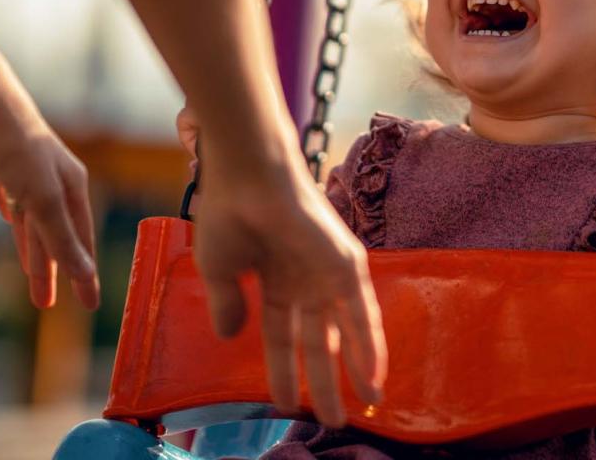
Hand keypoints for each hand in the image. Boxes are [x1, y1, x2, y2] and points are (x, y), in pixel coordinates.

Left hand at [0, 87, 99, 309]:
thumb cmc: (16, 145)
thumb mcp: (41, 197)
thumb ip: (61, 237)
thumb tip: (83, 274)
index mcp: (71, 188)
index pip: (81, 241)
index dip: (84, 274)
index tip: (89, 305)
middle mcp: (53, 182)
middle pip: (57, 236)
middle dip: (55, 270)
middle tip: (48, 305)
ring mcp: (26, 174)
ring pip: (34, 222)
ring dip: (34, 253)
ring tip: (31, 282)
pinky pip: (12, 202)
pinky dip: (16, 220)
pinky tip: (12, 224)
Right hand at [176, 107, 386, 426]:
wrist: (247, 176)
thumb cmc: (229, 213)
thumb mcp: (220, 271)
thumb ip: (229, 305)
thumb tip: (231, 338)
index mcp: (275, 281)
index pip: (282, 337)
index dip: (283, 371)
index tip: (282, 404)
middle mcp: (305, 279)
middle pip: (318, 341)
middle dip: (323, 382)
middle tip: (330, 419)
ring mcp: (327, 272)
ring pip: (345, 333)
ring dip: (354, 372)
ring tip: (361, 409)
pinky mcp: (346, 263)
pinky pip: (362, 313)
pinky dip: (369, 347)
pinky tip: (374, 378)